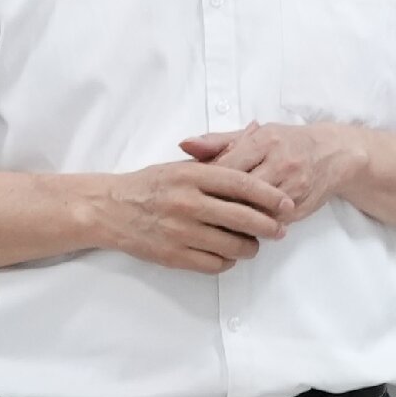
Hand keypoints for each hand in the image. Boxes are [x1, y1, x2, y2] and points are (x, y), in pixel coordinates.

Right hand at [81, 155, 294, 272]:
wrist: (109, 209)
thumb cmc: (150, 185)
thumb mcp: (181, 163)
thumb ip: (218, 156)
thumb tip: (256, 133)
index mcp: (192, 175)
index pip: (242, 185)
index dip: (270, 196)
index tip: (286, 203)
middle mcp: (187, 203)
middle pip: (243, 218)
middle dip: (269, 226)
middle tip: (280, 230)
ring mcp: (180, 231)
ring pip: (232, 246)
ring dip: (250, 247)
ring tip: (253, 244)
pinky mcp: (173, 256)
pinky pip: (214, 264)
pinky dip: (227, 261)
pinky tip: (227, 254)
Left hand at [181, 120, 375, 225]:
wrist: (333, 154)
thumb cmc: (287, 142)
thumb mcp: (255, 135)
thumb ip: (218, 142)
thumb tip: (184, 145)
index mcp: (264, 141)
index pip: (227, 165)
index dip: (206, 182)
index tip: (193, 191)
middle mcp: (281, 163)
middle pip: (240, 191)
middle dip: (218, 204)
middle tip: (197, 214)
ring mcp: (293, 186)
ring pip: (255, 210)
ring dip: (234, 220)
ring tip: (213, 225)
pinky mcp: (300, 207)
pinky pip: (270, 222)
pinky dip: (253, 227)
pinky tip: (238, 230)